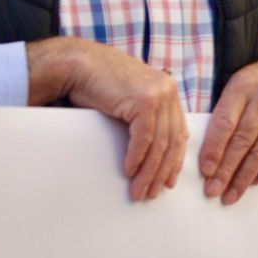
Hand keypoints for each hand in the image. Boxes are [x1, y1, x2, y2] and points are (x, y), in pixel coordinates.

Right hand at [27, 36, 186, 202]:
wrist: (78, 64)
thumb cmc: (98, 84)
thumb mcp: (129, 101)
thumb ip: (145, 117)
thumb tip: (151, 151)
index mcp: (168, 91)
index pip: (178, 132)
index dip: (174, 160)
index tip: (168, 181)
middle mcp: (168, 90)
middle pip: (172, 140)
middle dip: (162, 171)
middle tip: (152, 193)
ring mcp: (159, 93)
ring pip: (160, 142)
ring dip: (149, 171)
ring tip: (139, 190)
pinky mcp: (144, 99)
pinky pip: (144, 138)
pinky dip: (137, 158)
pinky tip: (129, 172)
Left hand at [199, 52, 257, 204]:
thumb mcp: (238, 84)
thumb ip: (224, 111)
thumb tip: (208, 154)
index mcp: (244, 86)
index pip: (225, 122)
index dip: (214, 149)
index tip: (206, 171)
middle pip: (242, 140)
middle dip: (226, 169)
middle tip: (213, 190)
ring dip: (244, 176)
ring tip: (231, 194)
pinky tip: (253, 182)